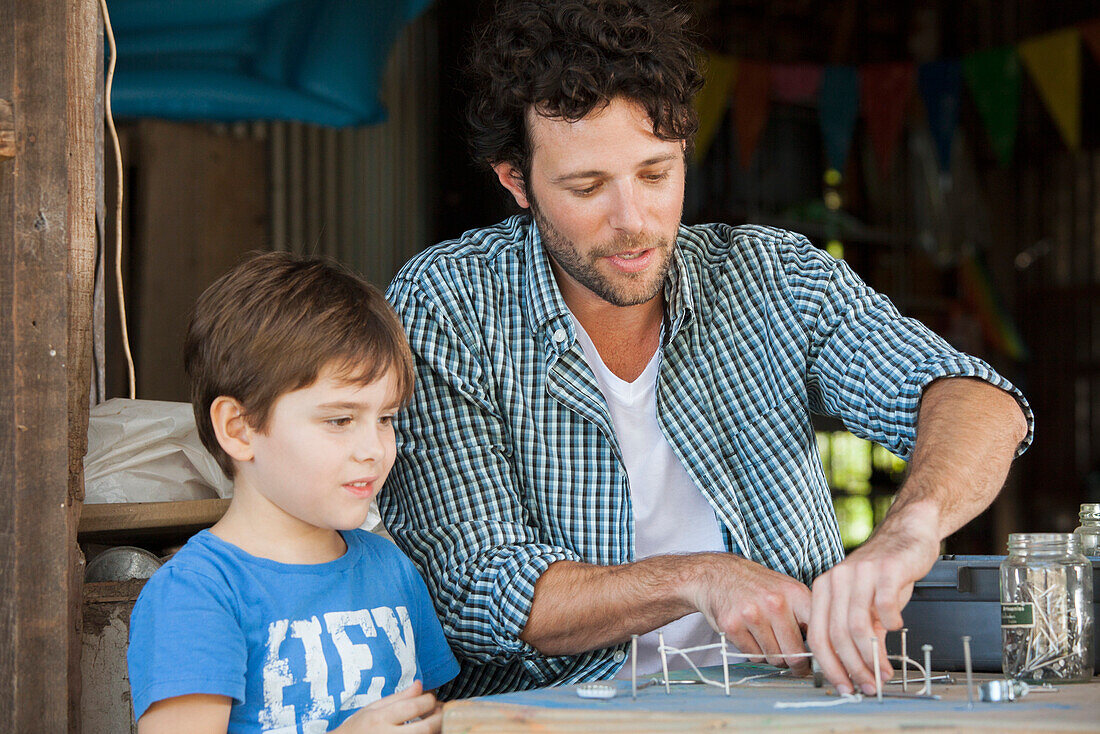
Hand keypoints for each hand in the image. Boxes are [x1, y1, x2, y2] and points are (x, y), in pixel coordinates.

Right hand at [335, 681, 442, 733]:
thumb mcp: (373, 707)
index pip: (413, 706)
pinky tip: (425, 732)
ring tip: (435, 723)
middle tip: (441, 713)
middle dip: (439, 719)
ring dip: (435, 731)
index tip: (432, 698)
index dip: (429, 700)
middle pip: (425, 729)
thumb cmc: (358, 727)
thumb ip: (398, 697)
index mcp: (381, 718)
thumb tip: (420, 685)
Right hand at [688, 553, 812, 674]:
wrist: (718, 574)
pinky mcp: (732, 626)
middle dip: (794, 662)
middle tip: (790, 658)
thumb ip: (807, 615)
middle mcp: (775, 603)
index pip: (818, 634)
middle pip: (795, 654)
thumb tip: (827, 650)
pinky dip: (753, 652)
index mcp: (795, 593)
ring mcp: (752, 614)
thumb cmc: (757, 586)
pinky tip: (749, 635)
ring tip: (765, 637)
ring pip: (774, 658)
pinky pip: (753, 656)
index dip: (820, 653)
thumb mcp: (788, 590)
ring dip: (772, 655)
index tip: (818, 661)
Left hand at [807, 509, 939, 694]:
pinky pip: (883, 604)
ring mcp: (859, 573)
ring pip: (857, 625)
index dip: (830, 666)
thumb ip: (859, 632)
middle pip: (837, 635)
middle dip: (853, 667)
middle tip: (868, 685)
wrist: (906, 533)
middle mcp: (836, 580)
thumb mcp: (865, 603)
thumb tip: (862, 669)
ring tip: (884, 671)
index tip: (844, 686)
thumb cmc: (884, 571)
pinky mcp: (885, 569)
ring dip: (871, 656)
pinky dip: (890, 623)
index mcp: (824, 589)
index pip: (818, 636)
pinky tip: (897, 628)